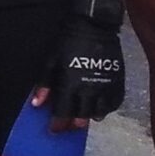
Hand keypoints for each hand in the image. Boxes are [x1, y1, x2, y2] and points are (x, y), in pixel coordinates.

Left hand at [33, 0, 125, 128]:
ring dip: (89, 117)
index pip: (63, 114)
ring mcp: (105, 87)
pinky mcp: (118, 82)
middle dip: (73, 125)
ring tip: (83, 115)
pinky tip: (99, 107)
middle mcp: (89, 90)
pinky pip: (114, 104)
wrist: (94, 26)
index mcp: (70, 86)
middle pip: (82, 118)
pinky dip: (106, 108)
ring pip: (99, 113)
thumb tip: (36, 104)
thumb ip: (44, 85)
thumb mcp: (50, 62)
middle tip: (68, 124)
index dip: (58, 125)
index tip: (53, 129)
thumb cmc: (68, 43)